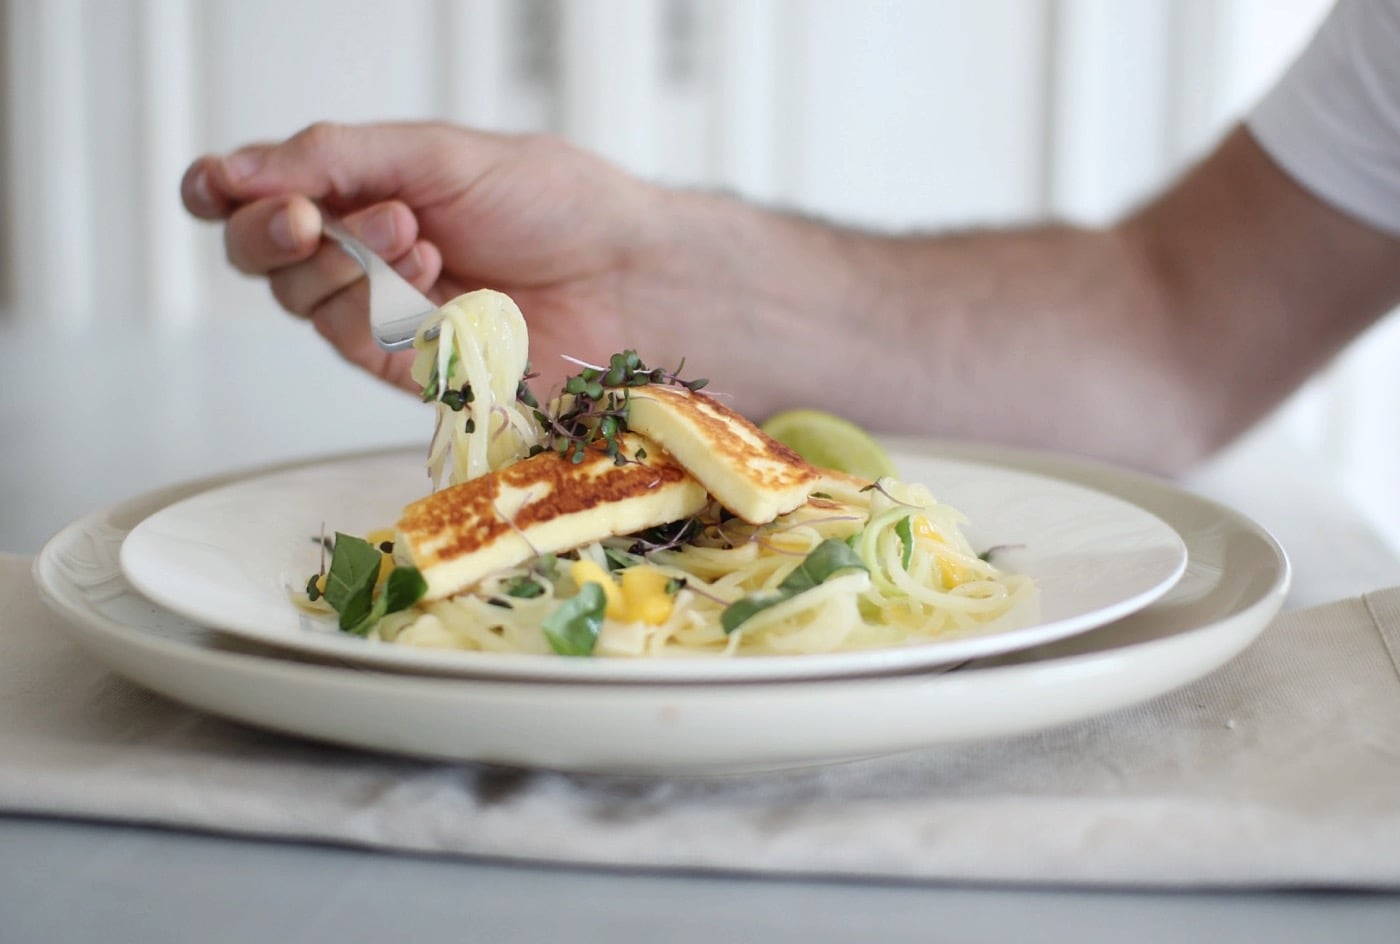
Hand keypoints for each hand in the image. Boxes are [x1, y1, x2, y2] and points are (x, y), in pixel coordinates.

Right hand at [181, 121, 661, 393]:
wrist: (626, 274)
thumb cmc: (553, 203)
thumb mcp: (439, 154)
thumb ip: (337, 158)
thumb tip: (236, 168)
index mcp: (363, 187)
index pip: (261, 192)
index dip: (224, 192)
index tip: (217, 187)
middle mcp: (363, 251)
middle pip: (263, 254)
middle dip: (274, 232)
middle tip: (310, 218)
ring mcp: (385, 312)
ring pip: (302, 301)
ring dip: (344, 265)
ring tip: (416, 237)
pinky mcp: (412, 366)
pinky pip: (353, 343)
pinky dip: (380, 308)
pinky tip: (434, 281)